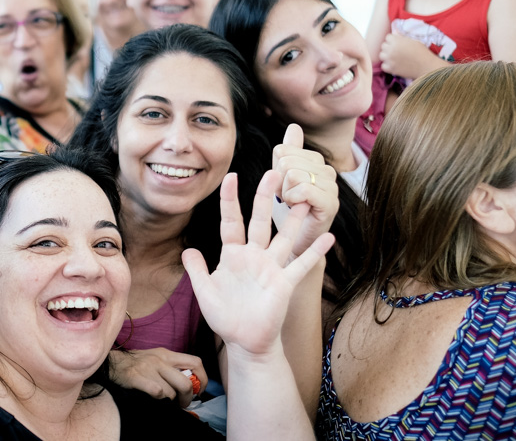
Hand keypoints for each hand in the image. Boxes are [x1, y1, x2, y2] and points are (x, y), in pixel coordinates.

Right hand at [108, 348, 207, 407]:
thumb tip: (191, 385)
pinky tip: (152, 398)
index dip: (203, 379)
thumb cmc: (136, 365)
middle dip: (187, 398)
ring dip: (169, 401)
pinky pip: (156, 392)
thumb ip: (172, 368)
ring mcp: (148, 368)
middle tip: (182, 404)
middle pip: (186, 382)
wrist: (111, 362)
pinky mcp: (136, 377)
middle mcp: (159, 359)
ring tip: (164, 401)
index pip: (196, 362)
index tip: (200, 391)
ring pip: (171, 392)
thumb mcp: (156, 359)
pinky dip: (158, 399)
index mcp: (167, 354)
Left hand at [182, 172, 334, 358]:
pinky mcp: (285, 284)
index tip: (231, 176)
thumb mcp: (205, 292)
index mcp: (233, 255)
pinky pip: (301, 265)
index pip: (231, 221)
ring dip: (294, 219)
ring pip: (285, 237)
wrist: (246, 343)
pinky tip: (328, 237)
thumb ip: (197, 270)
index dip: (230, 200)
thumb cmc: (226, 318)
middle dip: (266, 197)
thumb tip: (187, 250)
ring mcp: (271, 268)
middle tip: (274, 173)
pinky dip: (314, 251)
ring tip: (305, 198)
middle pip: (261, 220)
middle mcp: (254, 256)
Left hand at [272, 124, 338, 257]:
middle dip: (278, 182)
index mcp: (315, 161)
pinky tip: (296, 208)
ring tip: (292, 204)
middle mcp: (327, 170)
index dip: (274, 169)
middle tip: (287, 198)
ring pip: (293, 173)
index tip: (281, 186)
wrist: (294, 243)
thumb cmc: (287, 212)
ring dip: (284, 193)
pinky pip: (303, 189)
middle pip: (286, 160)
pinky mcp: (330, 204)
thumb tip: (294, 126)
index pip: (282, 149)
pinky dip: (292, 199)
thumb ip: (288, 151)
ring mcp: (331, 186)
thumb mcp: (282, 179)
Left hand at [378, 33, 445, 79]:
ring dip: (387, 56)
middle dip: (389, 47)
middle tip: (397, 51)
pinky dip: (387, 66)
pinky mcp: (390, 69)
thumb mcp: (412, 41)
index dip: (393, 40)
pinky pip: (383, 66)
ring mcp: (389, 59)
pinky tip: (394, 65)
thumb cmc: (422, 52)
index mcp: (396, 40)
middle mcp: (390, 49)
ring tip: (395, 58)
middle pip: (383, 46)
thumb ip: (401, 37)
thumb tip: (394, 32)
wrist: (426, 66)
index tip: (398, 43)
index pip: (387, 37)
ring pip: (381, 55)